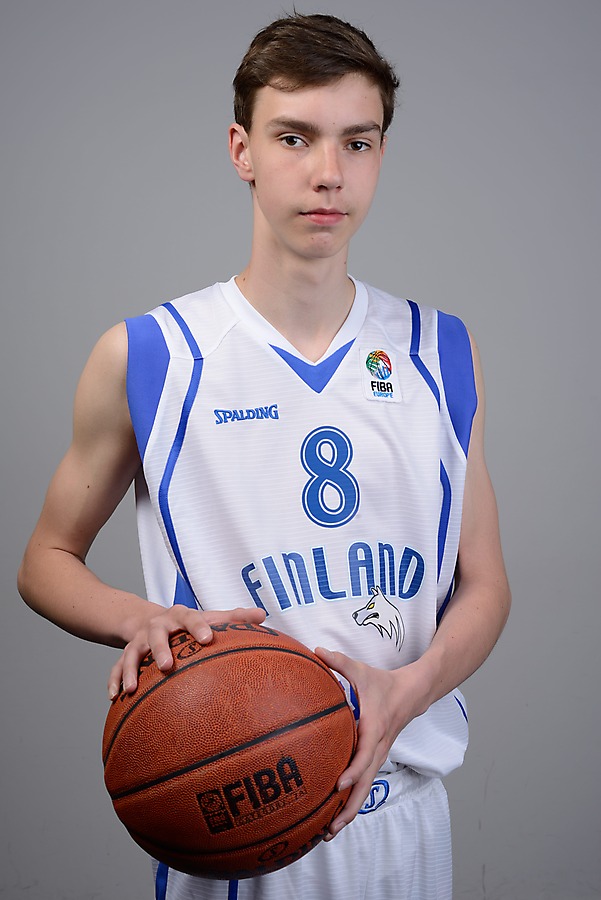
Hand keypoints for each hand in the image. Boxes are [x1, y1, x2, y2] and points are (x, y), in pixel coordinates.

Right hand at [108, 604, 265, 698]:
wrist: (147, 620)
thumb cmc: (187, 624)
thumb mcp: (208, 617)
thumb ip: (234, 617)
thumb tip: (263, 614)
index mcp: (180, 616)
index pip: (191, 617)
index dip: (198, 627)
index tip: (207, 639)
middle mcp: (157, 626)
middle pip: (156, 634)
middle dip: (161, 649)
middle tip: (168, 666)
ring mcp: (138, 641)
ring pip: (130, 653)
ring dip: (130, 669)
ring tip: (132, 688)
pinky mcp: (125, 654)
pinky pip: (114, 668)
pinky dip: (113, 681)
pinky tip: (114, 698)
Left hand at [314, 647, 426, 838]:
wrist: (412, 693)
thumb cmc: (382, 683)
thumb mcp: (360, 669)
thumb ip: (338, 661)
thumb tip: (315, 650)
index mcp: (374, 726)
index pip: (365, 753)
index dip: (354, 770)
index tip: (339, 784)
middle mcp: (378, 746)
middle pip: (366, 783)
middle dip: (349, 806)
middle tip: (329, 828)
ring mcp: (379, 755)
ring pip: (366, 789)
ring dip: (349, 811)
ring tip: (329, 833)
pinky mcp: (376, 758)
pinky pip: (365, 783)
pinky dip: (352, 800)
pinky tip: (334, 815)